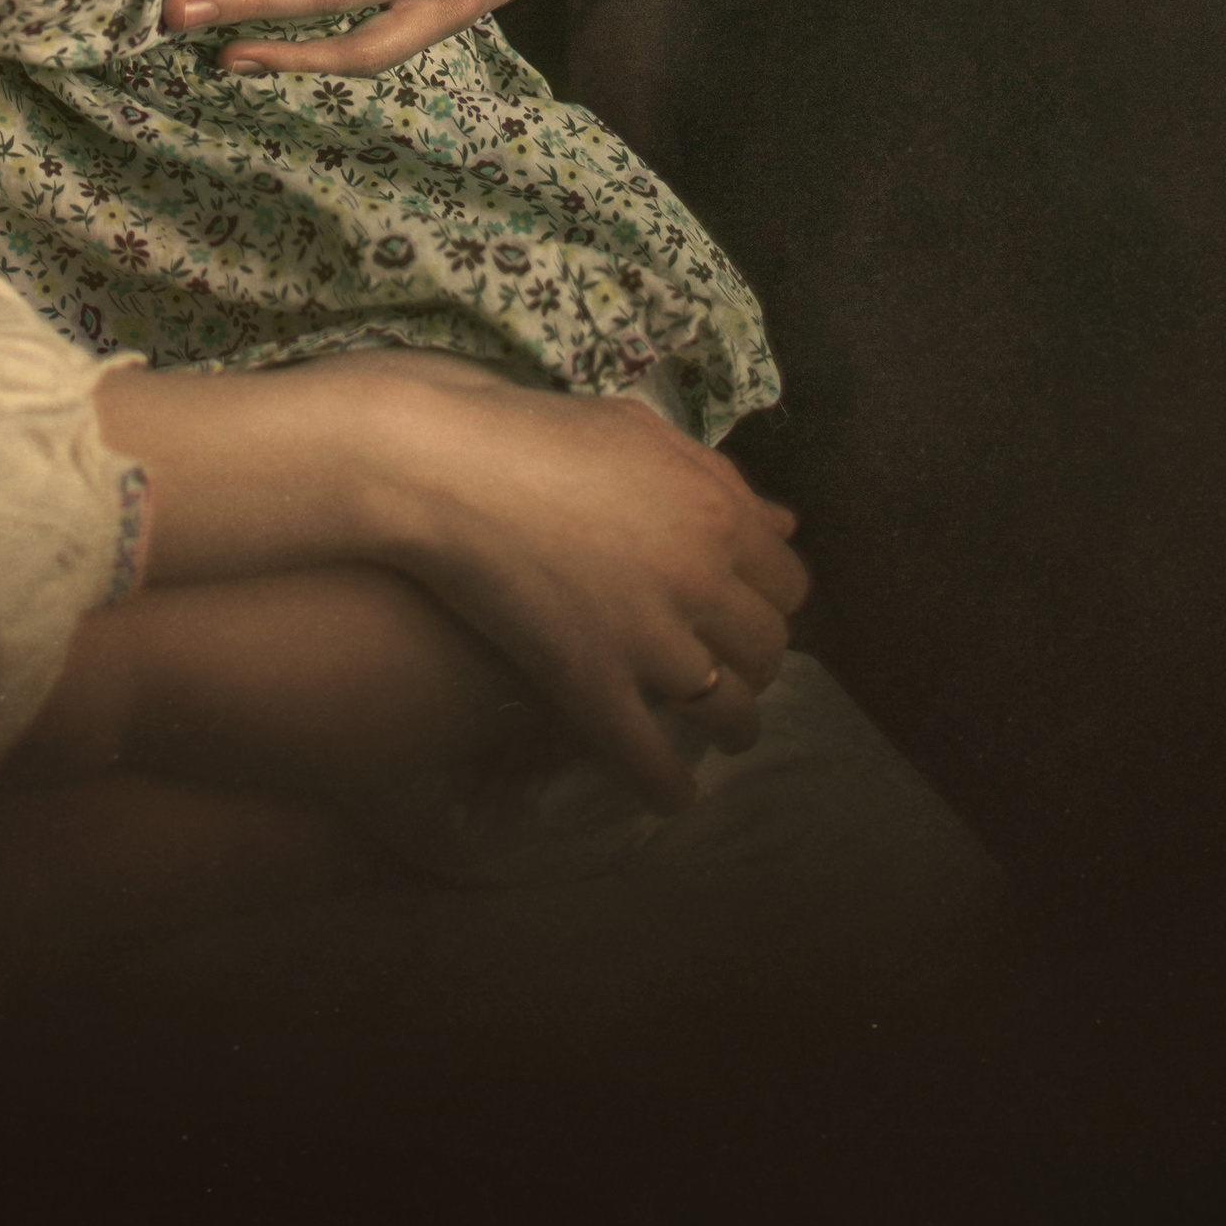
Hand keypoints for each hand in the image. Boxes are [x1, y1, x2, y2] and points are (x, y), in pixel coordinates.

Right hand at [345, 355, 806, 809]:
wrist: (438, 464)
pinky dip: (668, 786)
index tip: (747, 612)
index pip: (787, 580)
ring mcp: (648, 637)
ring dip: (731, 728)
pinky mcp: (591, 683)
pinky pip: (651, 758)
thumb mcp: (634, 430)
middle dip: (754, 664)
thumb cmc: (528, 431)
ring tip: (718, 736)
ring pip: (728, 709)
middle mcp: (698, 577)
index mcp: (715, 510)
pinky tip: (672, 795)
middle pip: (767, 647)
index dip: (769, 601)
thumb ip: (714, 476)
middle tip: (729, 667)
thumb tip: (784, 522)